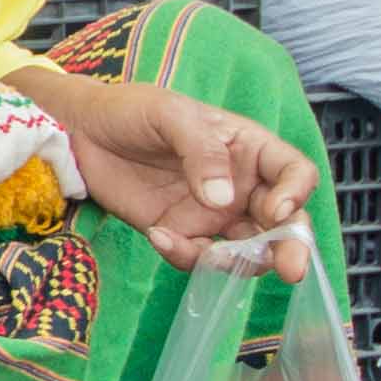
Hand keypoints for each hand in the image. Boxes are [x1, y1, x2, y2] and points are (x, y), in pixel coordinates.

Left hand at [55, 76, 319, 280]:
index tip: (277, 210)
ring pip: (246, 250)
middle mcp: (241, 186)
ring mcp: (213, 214)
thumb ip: (201, 151)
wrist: (83, 132)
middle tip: (291, 270)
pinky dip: (185, 256)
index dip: (296, 194)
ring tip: (210, 254)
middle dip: (291, 247)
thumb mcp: (172, 115)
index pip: (295, 173)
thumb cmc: (134, 110)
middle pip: (282, 222)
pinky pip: (196, 256)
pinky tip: (159, 236)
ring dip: (240, 262)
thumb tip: (223, 199)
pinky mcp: (181, 232)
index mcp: (250, 149)